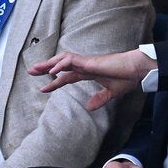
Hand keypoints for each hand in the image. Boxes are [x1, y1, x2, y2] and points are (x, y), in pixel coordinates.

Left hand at [28, 49, 154, 109]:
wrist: (136, 70)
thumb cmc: (127, 78)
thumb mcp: (111, 93)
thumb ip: (100, 99)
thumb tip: (89, 107)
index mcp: (89, 72)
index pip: (67, 76)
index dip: (54, 82)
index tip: (43, 89)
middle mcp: (85, 66)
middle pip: (60, 65)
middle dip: (45, 68)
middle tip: (31, 71)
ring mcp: (87, 62)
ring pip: (62, 60)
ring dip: (48, 64)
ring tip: (36, 69)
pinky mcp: (90, 62)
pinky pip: (71, 61)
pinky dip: (60, 65)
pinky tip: (52, 71)